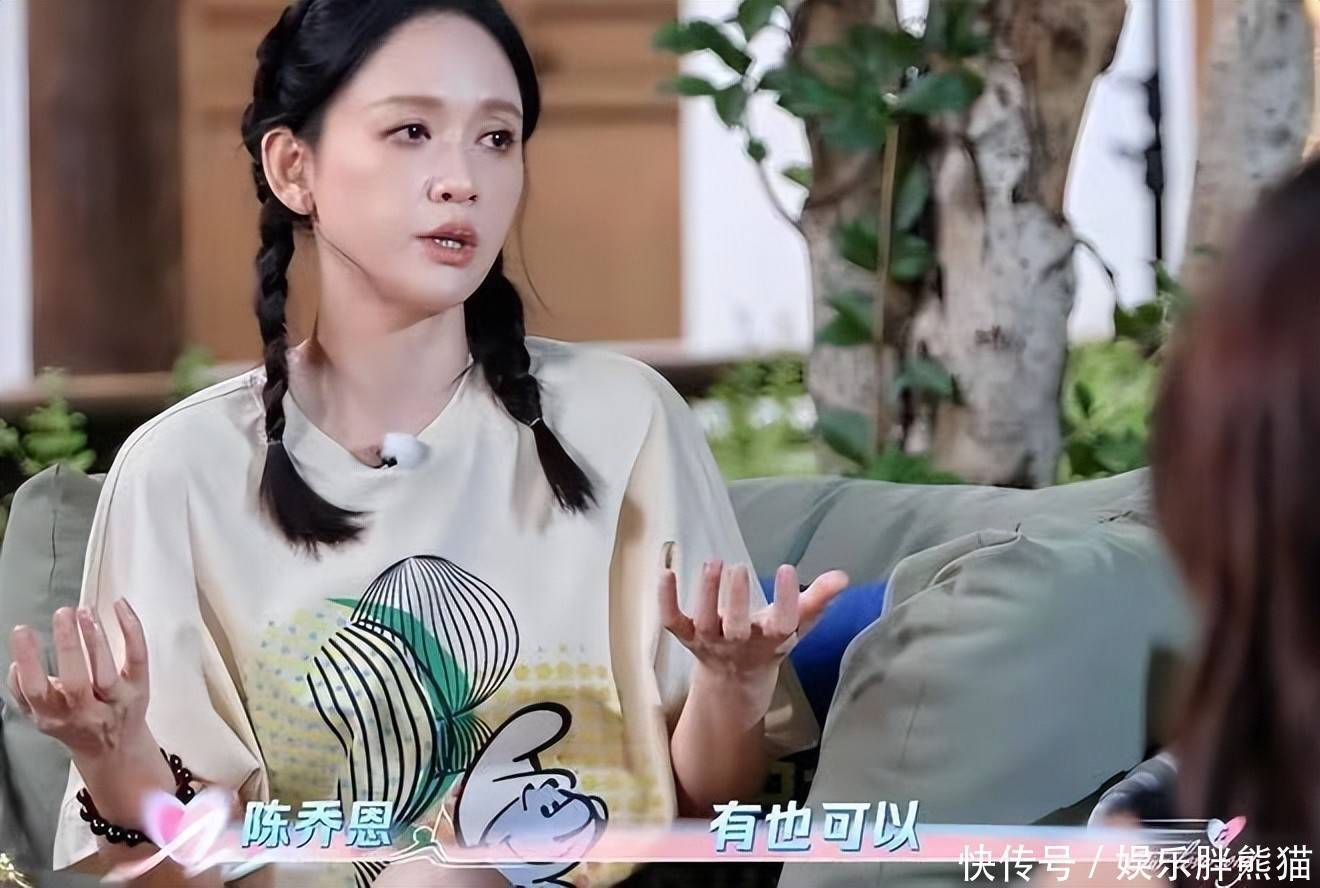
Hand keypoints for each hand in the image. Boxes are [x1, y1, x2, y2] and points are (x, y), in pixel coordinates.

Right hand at [7, 599, 152, 762]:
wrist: (115, 750)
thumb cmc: (77, 724)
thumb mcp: (44, 715)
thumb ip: (25, 694)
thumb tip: (17, 666)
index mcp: (54, 716)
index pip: (37, 690)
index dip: (28, 660)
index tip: (22, 630)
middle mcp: (86, 712)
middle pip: (75, 681)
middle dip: (68, 645)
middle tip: (62, 614)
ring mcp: (116, 701)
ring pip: (106, 671)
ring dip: (95, 638)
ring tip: (85, 612)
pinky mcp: (140, 689)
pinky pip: (137, 657)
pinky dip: (130, 630)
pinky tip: (120, 607)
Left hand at [658, 544, 847, 693]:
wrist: (735, 680)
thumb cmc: (768, 642)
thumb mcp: (795, 625)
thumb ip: (817, 600)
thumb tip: (842, 576)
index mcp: (770, 641)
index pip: (782, 623)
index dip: (785, 599)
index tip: (788, 570)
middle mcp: (738, 643)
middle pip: (736, 627)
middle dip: (736, 599)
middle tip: (740, 567)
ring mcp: (709, 641)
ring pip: (703, 621)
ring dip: (706, 593)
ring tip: (713, 562)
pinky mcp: (686, 636)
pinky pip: (672, 620)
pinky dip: (666, 600)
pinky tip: (666, 572)